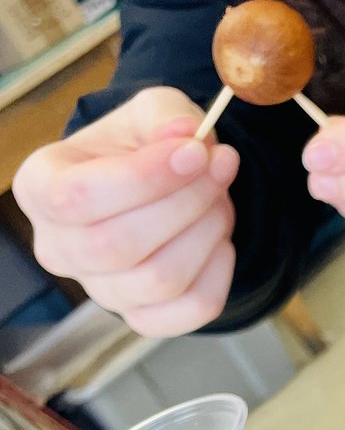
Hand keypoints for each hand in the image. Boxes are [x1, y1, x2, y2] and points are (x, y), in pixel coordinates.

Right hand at [13, 88, 239, 337]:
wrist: (159, 187)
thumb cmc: (143, 147)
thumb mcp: (151, 111)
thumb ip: (167, 116)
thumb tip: (187, 135)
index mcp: (39, 188)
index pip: (78, 197)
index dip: (145, 177)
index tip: (196, 152)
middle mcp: (59, 248)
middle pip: (118, 246)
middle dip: (186, 204)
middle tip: (220, 169)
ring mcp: (101, 291)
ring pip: (161, 280)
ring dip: (207, 234)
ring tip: (220, 199)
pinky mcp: (143, 318)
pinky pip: (194, 308)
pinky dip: (220, 272)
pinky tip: (220, 239)